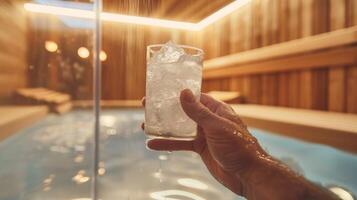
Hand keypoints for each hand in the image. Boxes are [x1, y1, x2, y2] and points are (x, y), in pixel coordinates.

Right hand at [142, 89, 266, 195]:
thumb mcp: (216, 127)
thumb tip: (183, 93)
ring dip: (163, 127)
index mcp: (216, 110)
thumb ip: (199, 112)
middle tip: (147, 105)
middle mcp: (209, 120)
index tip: (161, 91)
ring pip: (180, 128)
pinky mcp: (201, 148)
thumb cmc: (239, 147)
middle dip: (166, 110)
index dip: (177, 93)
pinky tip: (153, 144)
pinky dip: (168, 144)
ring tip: (145, 125)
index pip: (194, 97)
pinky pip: (182, 143)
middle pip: (184, 111)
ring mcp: (204, 134)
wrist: (247, 174)